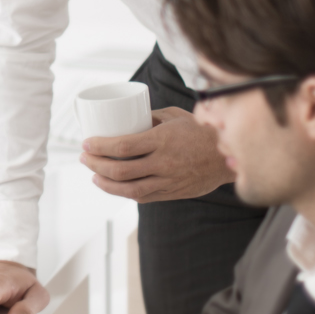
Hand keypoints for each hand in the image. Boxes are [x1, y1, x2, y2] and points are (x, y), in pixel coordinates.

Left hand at [82, 106, 229, 202]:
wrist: (230, 156)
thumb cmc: (200, 131)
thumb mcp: (174, 116)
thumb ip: (149, 117)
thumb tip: (125, 118)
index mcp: (162, 140)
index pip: (123, 147)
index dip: (100, 147)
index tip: (85, 143)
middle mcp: (164, 163)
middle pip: (120, 170)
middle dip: (96, 165)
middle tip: (84, 157)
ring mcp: (168, 180)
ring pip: (129, 189)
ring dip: (105, 183)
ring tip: (93, 175)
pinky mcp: (173, 193)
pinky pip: (143, 196)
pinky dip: (124, 193)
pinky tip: (112, 186)